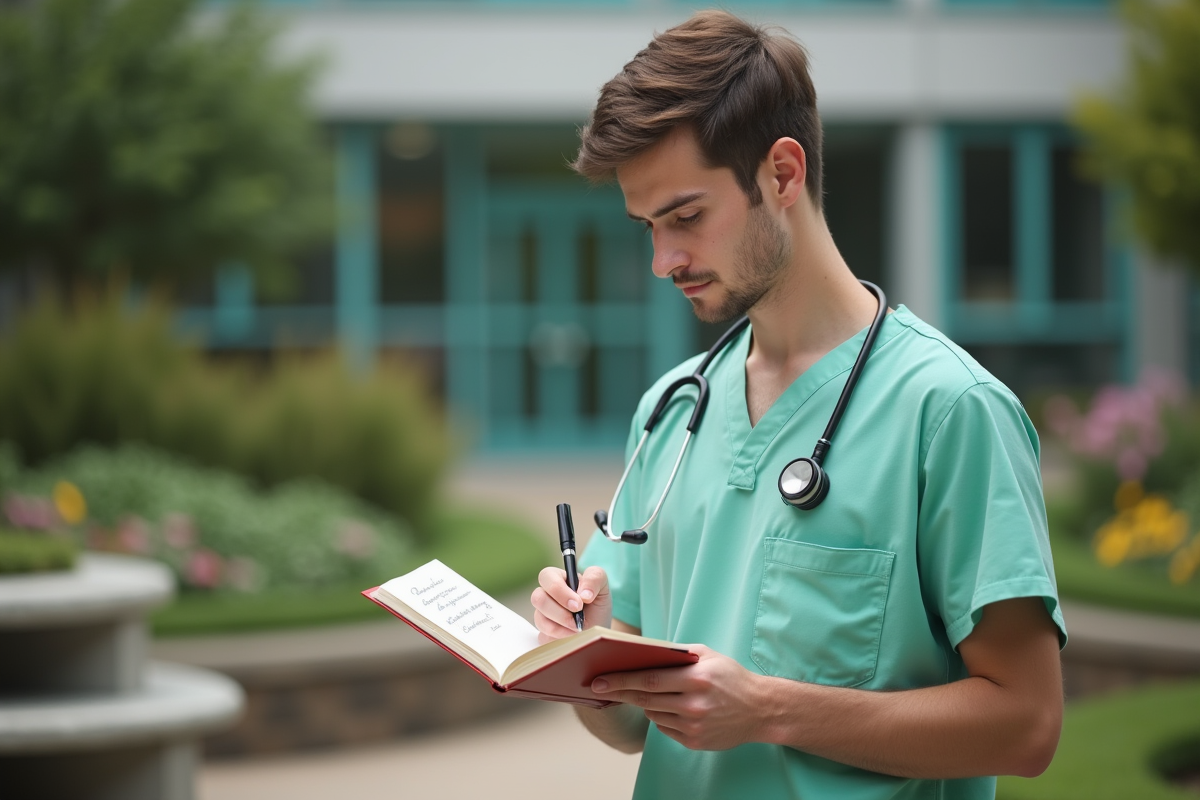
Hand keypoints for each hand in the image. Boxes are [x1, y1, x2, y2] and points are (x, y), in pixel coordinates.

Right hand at [531, 565, 612, 641]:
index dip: (560, 591)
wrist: (597, 631)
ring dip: (562, 627)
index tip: (579, 604)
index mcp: (558, 579)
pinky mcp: (542, 633)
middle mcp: (546, 595)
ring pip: (540, 619)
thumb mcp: (602, 587)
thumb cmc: (597, 606)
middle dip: (560, 612)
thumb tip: (583, 593)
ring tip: (578, 628)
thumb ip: (595, 578)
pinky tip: (572, 637)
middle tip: (577, 620)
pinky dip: (561, 638)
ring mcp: (542, 615)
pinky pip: (544, 636)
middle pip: (537, 598)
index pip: (546, 576)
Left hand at [589, 644, 767, 750]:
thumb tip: (644, 652)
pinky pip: (665, 728)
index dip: (621, 680)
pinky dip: (661, 717)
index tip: (599, 679)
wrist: (760, 710)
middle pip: (645, 700)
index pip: (649, 679)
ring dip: (644, 704)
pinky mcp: (695, 742)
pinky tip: (671, 708)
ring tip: (647, 694)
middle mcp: (694, 704)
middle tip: (599, 686)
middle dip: (619, 692)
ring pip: (653, 715)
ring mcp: (694, 726)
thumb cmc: (731, 677)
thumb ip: (678, 653)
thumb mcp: (709, 655)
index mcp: (696, 679)